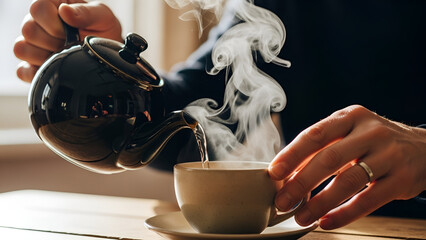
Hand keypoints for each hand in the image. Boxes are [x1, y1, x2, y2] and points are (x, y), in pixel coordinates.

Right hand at [13, 0, 121, 81]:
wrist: (106, 52)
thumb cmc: (102, 29)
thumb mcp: (102, 16)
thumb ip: (85, 12)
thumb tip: (65, 10)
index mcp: (53, 5)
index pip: (38, 9)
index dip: (53, 23)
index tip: (70, 31)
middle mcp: (39, 22)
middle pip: (28, 30)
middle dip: (52, 41)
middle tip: (70, 44)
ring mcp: (34, 44)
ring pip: (21, 48)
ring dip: (44, 56)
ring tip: (63, 54)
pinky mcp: (33, 64)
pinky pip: (23, 71)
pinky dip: (36, 73)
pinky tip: (53, 69)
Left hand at [269, 105, 425, 228]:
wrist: (422, 148)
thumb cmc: (373, 141)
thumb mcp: (350, 132)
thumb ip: (322, 148)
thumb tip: (287, 173)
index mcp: (350, 117)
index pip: (315, 134)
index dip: (292, 154)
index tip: (274, 173)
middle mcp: (370, 132)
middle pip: (329, 158)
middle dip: (301, 183)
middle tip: (282, 201)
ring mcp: (388, 155)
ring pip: (348, 181)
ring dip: (320, 203)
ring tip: (301, 217)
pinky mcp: (401, 179)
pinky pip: (368, 200)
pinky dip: (344, 214)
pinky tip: (326, 221)